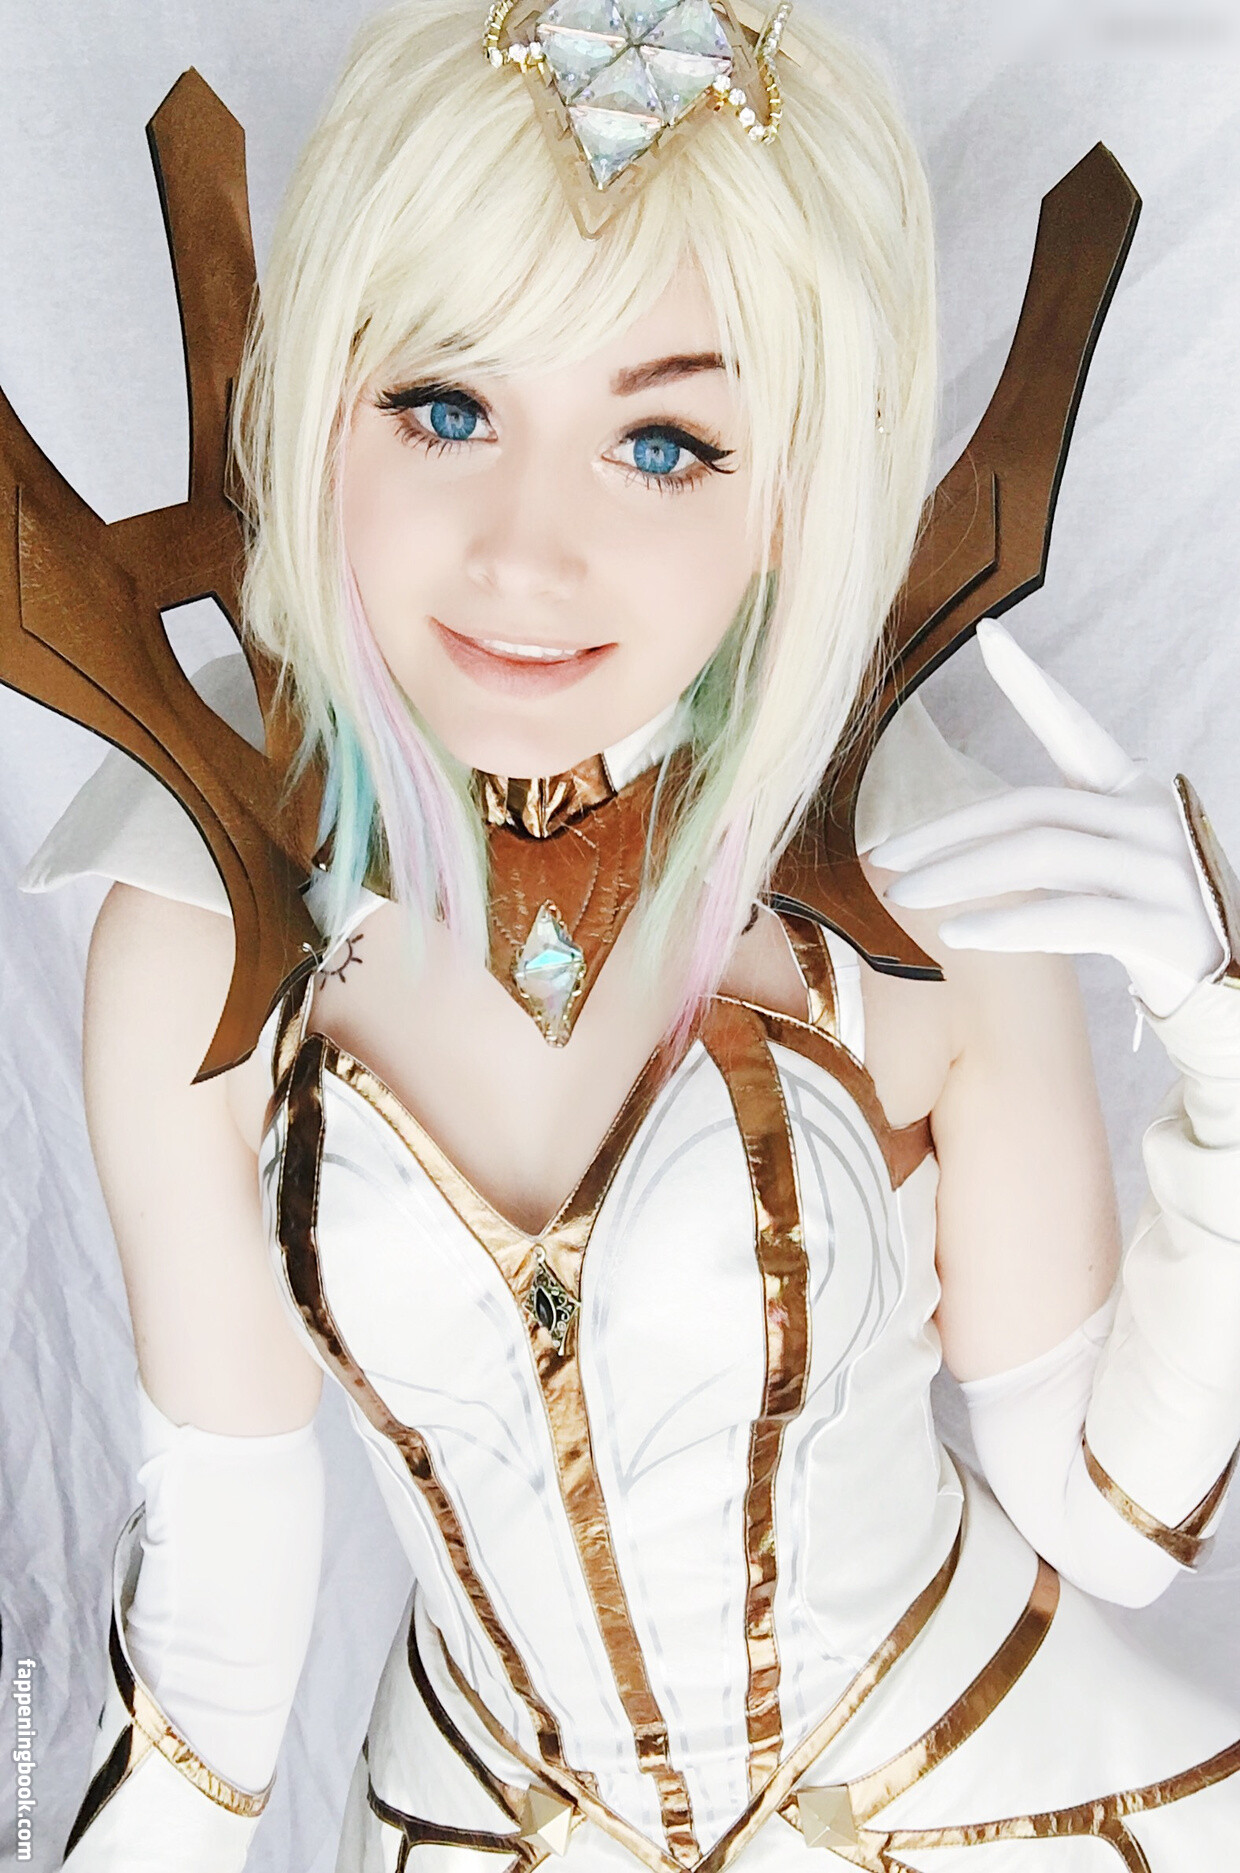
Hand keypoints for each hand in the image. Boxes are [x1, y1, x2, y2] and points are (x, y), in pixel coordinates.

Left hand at [867, 619, 1226, 1018]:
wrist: (1232, 988)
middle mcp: (1155, 819)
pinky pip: (1075, 917)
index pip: (1076, 728)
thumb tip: (959, 845)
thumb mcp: (1107, 867)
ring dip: (962, 875)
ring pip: (1044, 854)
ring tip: (906, 896)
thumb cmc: (1155, 926)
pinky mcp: (1170, 927)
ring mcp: (1167, 870)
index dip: (1032, 683)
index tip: (988, 632)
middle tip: (886, 859)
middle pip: (1031, 808)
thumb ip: (1053, 840)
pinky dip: (1011, 925)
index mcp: (1138, 793)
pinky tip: (960, 933)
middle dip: (949, 833)